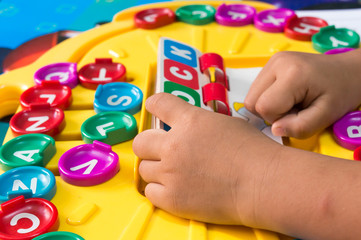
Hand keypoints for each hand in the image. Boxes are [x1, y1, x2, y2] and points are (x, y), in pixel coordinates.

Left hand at [133, 93, 282, 224]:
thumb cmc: (253, 153)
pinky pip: (150, 192)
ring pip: (144, 168)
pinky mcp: (172, 199)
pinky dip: (159, 190)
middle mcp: (175, 145)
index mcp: (189, 121)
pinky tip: (175, 189)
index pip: (158, 104)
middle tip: (159, 150)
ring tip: (172, 173)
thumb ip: (201, 124)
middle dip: (148, 144)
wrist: (263, 183)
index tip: (153, 108)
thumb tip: (191, 129)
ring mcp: (171, 173)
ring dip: (156, 169)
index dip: (153, 105)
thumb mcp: (226, 124)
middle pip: (140, 141)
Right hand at [244, 50, 360, 137]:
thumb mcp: (326, 116)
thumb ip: (300, 127)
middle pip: (252, 101)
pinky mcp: (270, 63)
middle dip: (271, 112)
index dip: (278, 119)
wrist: (349, 71)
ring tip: (292, 101)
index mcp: (292, 74)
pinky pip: (257, 90)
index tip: (298, 115)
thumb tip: (275, 130)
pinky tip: (287, 95)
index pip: (264, 107)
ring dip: (269, 105)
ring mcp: (272, 61)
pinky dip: (269, 97)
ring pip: (251, 96)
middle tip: (295, 109)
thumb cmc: (341, 92)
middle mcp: (277, 63)